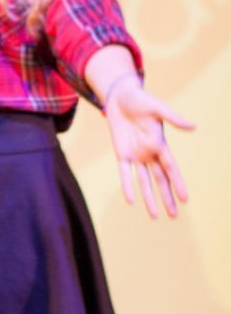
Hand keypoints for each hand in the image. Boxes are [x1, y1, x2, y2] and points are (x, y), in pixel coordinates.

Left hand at [103, 79, 193, 217]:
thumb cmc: (141, 100)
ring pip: (144, 182)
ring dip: (149, 198)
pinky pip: (125, 173)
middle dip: (167, 198)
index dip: (178, 184)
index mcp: (161, 145)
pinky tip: (130, 201)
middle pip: (160, 180)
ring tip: (154, 216)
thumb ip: (173, 118)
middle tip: (174, 216)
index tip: (186, 199)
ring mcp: (136, 155)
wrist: (120, 97)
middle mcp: (150, 153)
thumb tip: (193, 126)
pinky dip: (127, 186)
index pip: (172, 169)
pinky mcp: (122, 153)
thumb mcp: (157, 108)